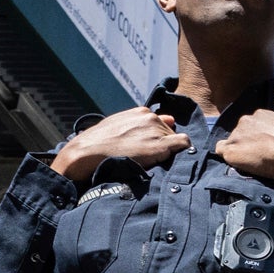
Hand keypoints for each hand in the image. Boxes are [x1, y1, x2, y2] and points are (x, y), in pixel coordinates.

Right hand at [51, 105, 185, 183]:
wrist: (89, 152)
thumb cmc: (101, 142)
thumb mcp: (119, 125)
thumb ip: (143, 122)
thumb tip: (171, 118)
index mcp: (142, 112)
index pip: (162, 123)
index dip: (158, 137)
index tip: (149, 148)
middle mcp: (152, 118)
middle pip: (170, 133)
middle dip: (164, 144)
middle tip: (148, 157)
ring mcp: (157, 130)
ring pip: (176, 140)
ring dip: (169, 151)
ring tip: (151, 160)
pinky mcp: (161, 145)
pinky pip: (184, 144)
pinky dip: (182, 151)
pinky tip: (169, 159)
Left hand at [214, 107, 273, 186]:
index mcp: (260, 114)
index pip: (252, 124)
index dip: (256, 136)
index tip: (262, 145)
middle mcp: (246, 121)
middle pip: (240, 132)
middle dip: (246, 142)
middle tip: (258, 155)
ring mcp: (236, 135)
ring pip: (232, 142)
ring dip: (239, 151)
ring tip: (253, 162)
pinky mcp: (230, 150)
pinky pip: (220, 150)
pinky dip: (227, 157)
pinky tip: (238, 163)